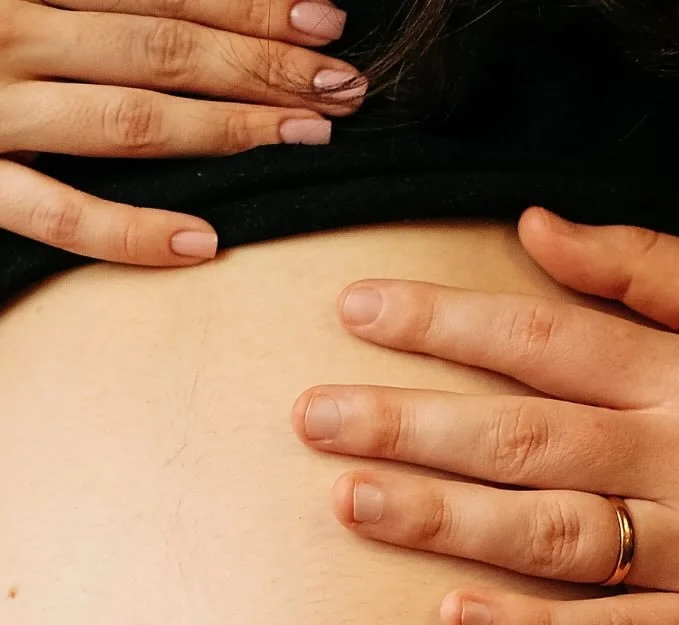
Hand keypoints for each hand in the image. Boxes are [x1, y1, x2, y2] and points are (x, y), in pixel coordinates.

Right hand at [0, 0, 362, 263]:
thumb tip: (160, 0)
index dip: (246, 5)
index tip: (323, 19)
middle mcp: (4, 29)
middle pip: (161, 50)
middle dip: (263, 66)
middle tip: (344, 86)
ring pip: (128, 123)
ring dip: (228, 133)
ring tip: (305, 137)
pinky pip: (57, 215)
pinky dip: (131, 232)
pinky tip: (203, 245)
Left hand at [294, 209, 678, 624]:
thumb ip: (651, 266)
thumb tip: (535, 230)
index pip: (543, 340)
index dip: (442, 324)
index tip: (356, 313)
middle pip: (523, 438)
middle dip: (409, 424)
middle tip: (315, 419)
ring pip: (551, 534)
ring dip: (444, 521)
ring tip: (353, 504)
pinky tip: (455, 618)